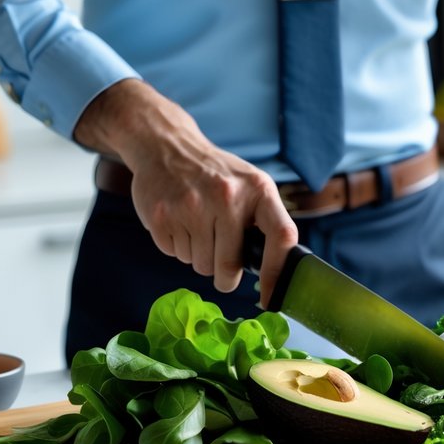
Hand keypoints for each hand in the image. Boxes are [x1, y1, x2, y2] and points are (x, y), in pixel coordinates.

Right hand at [73, 79, 297, 303]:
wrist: (167, 146)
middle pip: (229, 265)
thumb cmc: (216, 174)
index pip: (281, 236)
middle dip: (224, 274)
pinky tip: (178, 221)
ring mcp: (191, 206)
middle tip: (219, 258)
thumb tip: (275, 272)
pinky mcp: (162, 217)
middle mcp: (227, 197)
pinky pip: (175, 255)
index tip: (270, 297)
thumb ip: (264, 221)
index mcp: (258, 189)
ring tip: (196, 225)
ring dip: (199, 256)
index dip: (277, 273)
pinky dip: (177, 247)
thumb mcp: (251, 184)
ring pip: (200, 265)